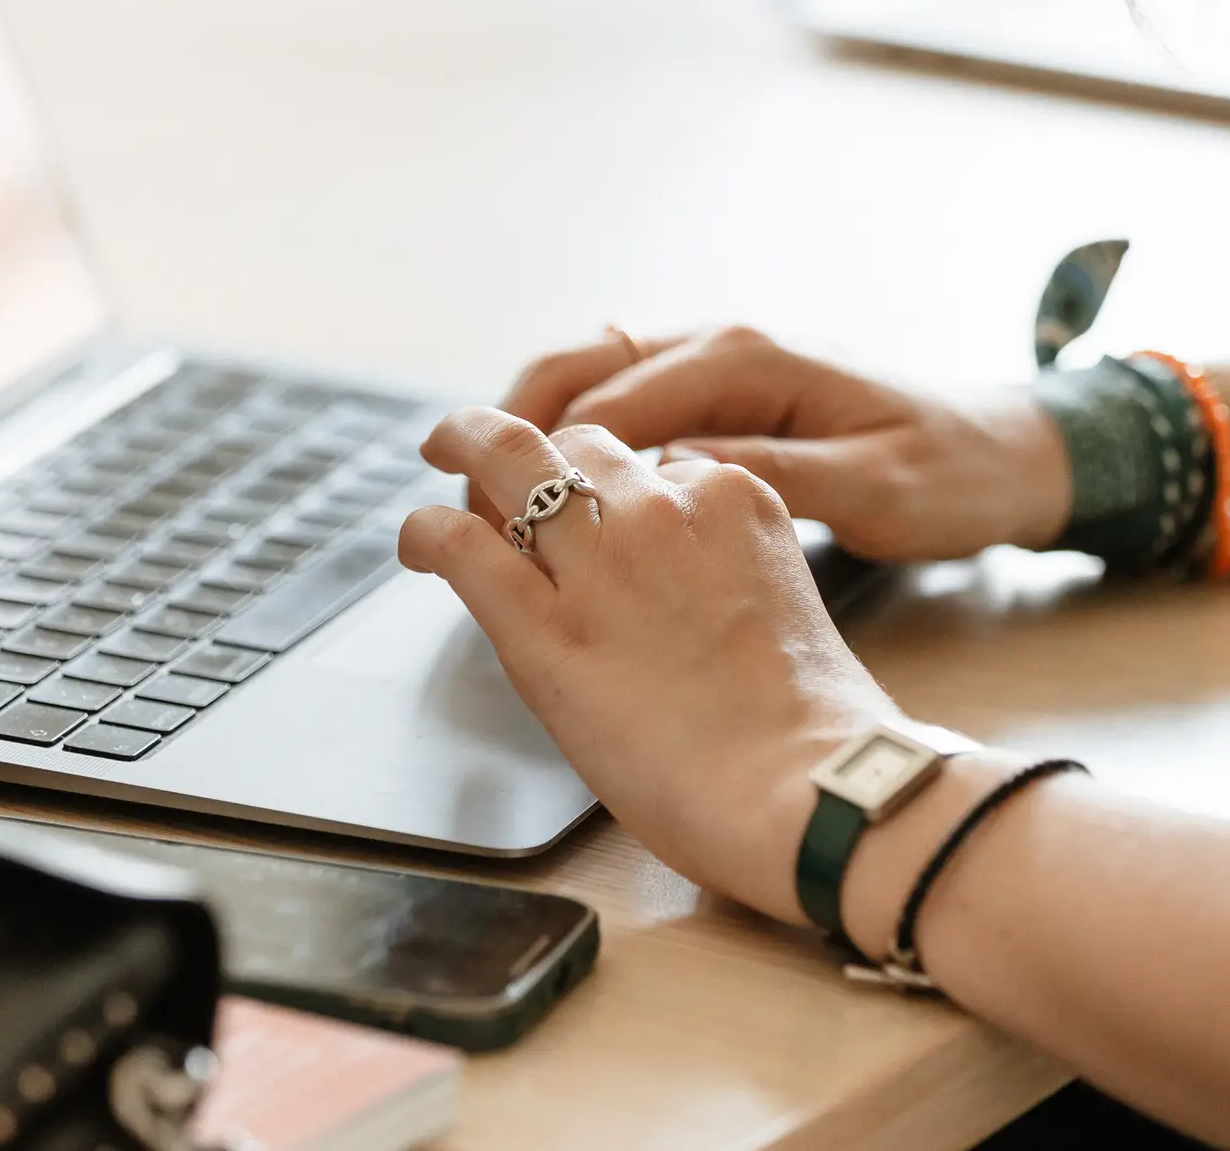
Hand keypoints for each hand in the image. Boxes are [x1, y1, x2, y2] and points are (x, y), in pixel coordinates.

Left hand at [397, 407, 895, 922]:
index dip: (620, 490)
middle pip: (584, 442)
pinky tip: (418, 542)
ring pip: (514, 460)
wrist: (804, 788)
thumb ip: (729, 578)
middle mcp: (664, 508)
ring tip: (445, 449)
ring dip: (471, 446)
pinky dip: (429, 533)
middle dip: (543, 451)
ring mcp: (602, 559)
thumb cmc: (811, 732)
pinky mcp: (544, 625)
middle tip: (503, 459)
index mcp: (736, 501)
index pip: (659, 465)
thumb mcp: (784, 609)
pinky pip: (463, 545)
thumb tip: (681, 600)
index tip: (603, 515)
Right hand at [497, 326, 1072, 561]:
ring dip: (535, 430)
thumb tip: (668, 471)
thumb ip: (768, 475)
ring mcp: (727, 366)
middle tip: (455, 493)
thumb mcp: (871, 491)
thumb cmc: (949, 475)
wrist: (1009, 456)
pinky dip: (578, 440)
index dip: (535, 454)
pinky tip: (558, 493)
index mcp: (751, 362)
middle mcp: (728, 348)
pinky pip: (631, 406)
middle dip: (509, 425)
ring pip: (597, 381)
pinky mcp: (733, 397)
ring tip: (483, 496)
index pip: (609, 401)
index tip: (478, 505)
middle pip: (582, 368)